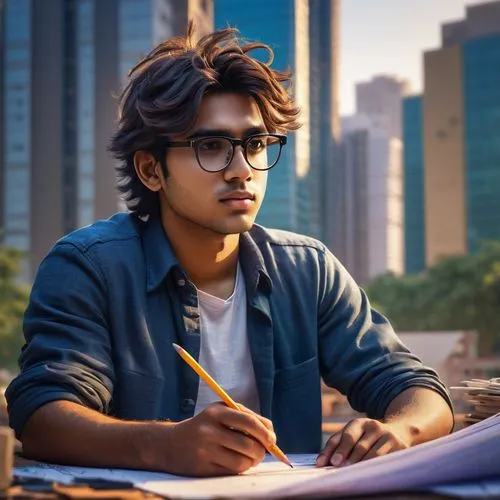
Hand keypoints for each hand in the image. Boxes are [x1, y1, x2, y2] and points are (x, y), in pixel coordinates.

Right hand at [160, 403, 275, 476]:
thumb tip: (270, 432)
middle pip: (249, 445)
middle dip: (261, 451)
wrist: (170, 443)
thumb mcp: (220, 412)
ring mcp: (205, 450)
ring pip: (242, 462)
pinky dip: (239, 469)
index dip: (265, 433)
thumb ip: (244, 417)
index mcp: (216, 412)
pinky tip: (236, 463)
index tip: (272, 440)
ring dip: (251, 462)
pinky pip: (231, 472)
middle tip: (262, 452)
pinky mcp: (202, 468)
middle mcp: (209, 430)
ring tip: (250, 458)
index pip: (249, 422)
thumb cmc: (204, 426)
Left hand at [316, 418, 411, 467]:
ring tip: (351, 473)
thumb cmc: (367, 438)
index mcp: (359, 423)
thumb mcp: (353, 435)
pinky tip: (368, 473)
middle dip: (347, 457)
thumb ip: (338, 445)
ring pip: (371, 454)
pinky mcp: (399, 446)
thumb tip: (322, 462)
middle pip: (358, 445)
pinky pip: (385, 460)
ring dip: (360, 464)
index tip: (330, 462)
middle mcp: (373, 426)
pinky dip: (375, 467)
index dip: (336, 450)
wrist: (397, 432)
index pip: (345, 436)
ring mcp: (387, 435)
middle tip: (338, 467)